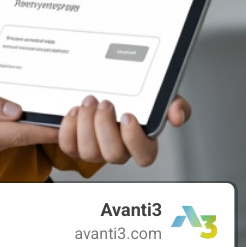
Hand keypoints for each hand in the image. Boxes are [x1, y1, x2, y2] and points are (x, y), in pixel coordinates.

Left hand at [57, 94, 189, 166]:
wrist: (99, 90)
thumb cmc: (131, 98)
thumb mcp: (156, 95)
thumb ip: (174, 103)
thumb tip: (176, 116)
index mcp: (141, 142)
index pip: (145, 156)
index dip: (135, 139)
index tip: (127, 116)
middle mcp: (118, 150)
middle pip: (113, 155)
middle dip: (106, 127)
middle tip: (104, 104)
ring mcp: (95, 151)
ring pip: (89, 152)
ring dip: (86, 125)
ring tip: (88, 103)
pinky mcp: (74, 145)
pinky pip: (68, 146)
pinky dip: (69, 127)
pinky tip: (74, 111)